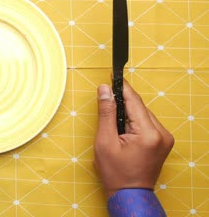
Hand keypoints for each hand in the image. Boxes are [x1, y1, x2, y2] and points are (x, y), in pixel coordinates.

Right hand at [94, 80, 173, 196]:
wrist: (130, 193)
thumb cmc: (116, 172)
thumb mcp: (105, 141)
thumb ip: (106, 113)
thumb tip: (104, 90)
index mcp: (148, 133)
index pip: (134, 101)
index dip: (122, 87)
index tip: (113, 75)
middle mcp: (161, 133)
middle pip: (139, 107)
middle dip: (122, 104)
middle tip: (106, 103)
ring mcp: (165, 138)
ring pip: (143, 114)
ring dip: (128, 114)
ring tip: (115, 126)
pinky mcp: (164, 141)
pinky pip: (147, 123)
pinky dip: (135, 122)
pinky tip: (125, 131)